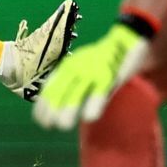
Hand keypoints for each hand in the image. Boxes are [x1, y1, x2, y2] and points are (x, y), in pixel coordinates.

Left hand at [33, 23, 148, 129]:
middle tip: (50, 126)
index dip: (42, 106)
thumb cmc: (101, 59)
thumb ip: (69, 83)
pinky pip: (98, 93)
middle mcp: (76, 68)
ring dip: (67, 112)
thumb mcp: (80, 67)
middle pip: (58, 93)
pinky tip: (89, 117)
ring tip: (64, 125)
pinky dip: (93, 107)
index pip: (49, 88)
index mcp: (67, 67)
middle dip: (51, 112)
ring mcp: (92, 71)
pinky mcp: (109, 75)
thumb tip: (54, 109)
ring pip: (75, 95)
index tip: (41, 121)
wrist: (126, 40)